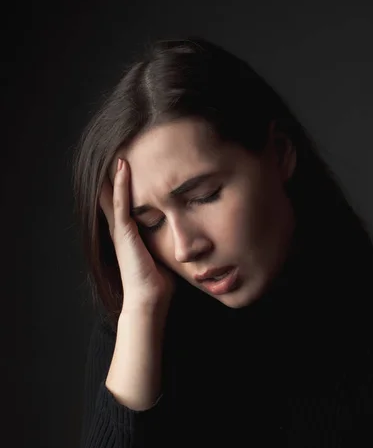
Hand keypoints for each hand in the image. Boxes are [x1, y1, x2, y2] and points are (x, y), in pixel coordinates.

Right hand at [99, 158, 175, 313]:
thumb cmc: (157, 283)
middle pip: (114, 192)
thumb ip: (165, 239)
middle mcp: (121, 228)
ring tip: (120, 146)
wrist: (148, 301)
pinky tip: (123, 164)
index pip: (125, 201)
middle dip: (117, 171)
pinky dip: (122, 183)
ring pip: (114, 192)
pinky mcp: (123, 233)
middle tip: (121, 146)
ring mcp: (120, 230)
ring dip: (117, 170)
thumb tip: (182, 232)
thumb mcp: (162, 253)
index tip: (132, 160)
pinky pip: (121, 202)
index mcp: (129, 233)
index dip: (126, 181)